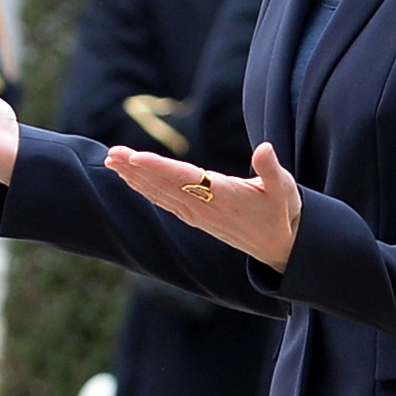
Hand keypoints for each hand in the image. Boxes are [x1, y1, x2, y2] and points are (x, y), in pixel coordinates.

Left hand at [103, 139, 301, 270]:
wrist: (281, 247)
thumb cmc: (282, 212)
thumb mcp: (284, 189)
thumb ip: (271, 169)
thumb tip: (264, 148)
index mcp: (223, 196)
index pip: (185, 178)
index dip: (158, 168)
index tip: (135, 158)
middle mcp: (205, 207)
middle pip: (164, 185)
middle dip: (136, 169)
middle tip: (112, 154)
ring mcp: (197, 215)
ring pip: (159, 194)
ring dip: (134, 178)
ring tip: (111, 161)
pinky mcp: (195, 218)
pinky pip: (164, 202)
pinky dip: (145, 189)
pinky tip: (130, 179)